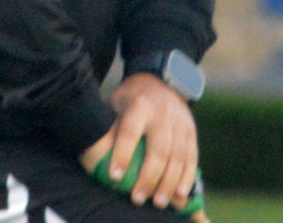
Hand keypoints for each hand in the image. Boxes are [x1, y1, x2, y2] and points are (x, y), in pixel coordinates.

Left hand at [79, 73, 198, 210]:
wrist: (158, 79)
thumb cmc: (128, 98)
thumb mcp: (113, 102)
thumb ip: (106, 123)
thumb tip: (90, 153)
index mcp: (139, 104)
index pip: (130, 131)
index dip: (123, 154)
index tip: (114, 176)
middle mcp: (162, 113)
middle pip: (159, 149)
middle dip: (149, 177)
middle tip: (137, 199)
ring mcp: (180, 122)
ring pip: (178, 156)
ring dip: (169, 183)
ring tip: (158, 203)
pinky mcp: (191, 131)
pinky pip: (192, 157)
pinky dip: (186, 178)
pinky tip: (179, 194)